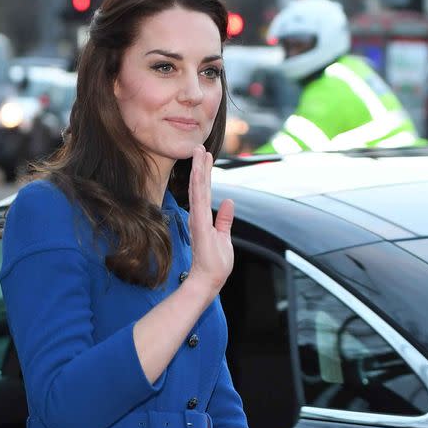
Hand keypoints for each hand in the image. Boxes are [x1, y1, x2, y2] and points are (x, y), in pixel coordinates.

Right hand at [187, 145, 234, 299]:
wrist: (208, 280)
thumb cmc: (215, 264)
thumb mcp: (225, 237)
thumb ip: (225, 219)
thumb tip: (229, 202)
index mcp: (204, 219)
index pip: (205, 192)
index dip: (205, 174)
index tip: (205, 158)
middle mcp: (198, 216)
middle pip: (200, 187)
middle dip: (200, 166)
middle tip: (198, 147)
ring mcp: (198, 219)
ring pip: (198, 189)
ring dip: (198, 170)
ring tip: (198, 152)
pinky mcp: (200, 224)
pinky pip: (199, 200)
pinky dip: (198, 185)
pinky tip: (198, 172)